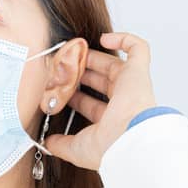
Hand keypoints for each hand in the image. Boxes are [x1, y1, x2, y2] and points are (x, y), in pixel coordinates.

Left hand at [41, 31, 159, 171]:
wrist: (126, 139)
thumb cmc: (107, 146)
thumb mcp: (76, 148)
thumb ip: (61, 144)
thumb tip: (49, 142)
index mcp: (109, 120)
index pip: (90, 104)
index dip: (74, 96)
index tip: (57, 90)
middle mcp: (122, 102)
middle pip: (100, 81)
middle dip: (81, 73)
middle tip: (63, 67)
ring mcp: (131, 85)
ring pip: (113, 64)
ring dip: (93, 57)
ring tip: (75, 52)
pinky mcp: (138, 71)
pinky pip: (138, 48)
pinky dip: (124, 39)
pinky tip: (104, 38)